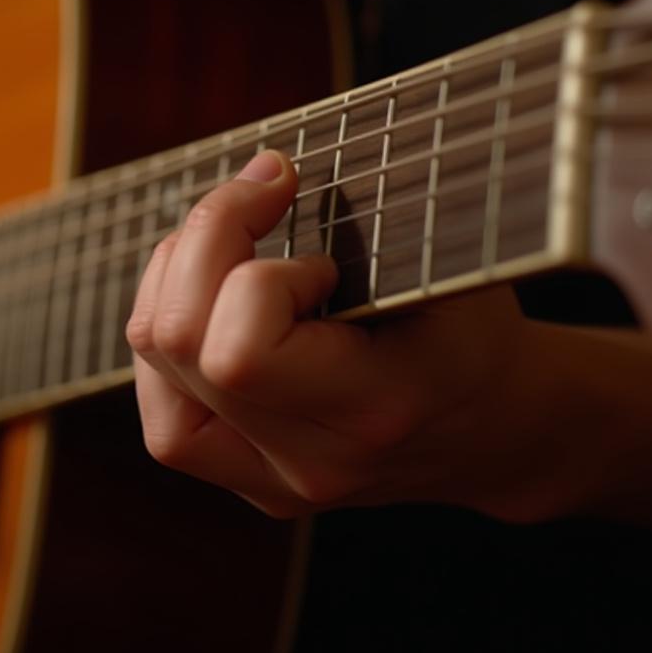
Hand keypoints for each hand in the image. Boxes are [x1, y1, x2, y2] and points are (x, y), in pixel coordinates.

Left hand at [126, 151, 585, 521]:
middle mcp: (309, 461)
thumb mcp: (451, 265)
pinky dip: (167, 332)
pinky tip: (208, 299)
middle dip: (205, 245)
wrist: (496, 430)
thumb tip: (265, 173)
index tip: (319, 260)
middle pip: (180, 344)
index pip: (241, 351)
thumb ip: (364, 225)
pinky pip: (162, 403)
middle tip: (264, 207)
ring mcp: (267, 480)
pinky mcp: (241, 477)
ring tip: (231, 247)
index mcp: (374, 409)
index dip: (259, 275)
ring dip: (174, 280)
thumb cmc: (473, 329)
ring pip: (154, 367)